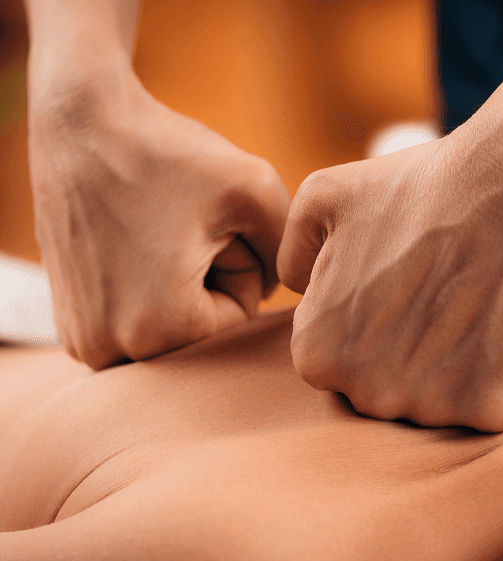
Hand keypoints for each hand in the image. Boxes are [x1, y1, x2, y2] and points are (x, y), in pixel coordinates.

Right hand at [28, 67, 288, 367]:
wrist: (80, 123)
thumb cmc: (169, 152)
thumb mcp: (257, 190)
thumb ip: (288, 250)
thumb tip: (277, 291)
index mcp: (163, 329)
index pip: (240, 314)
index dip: (238, 260)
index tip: (205, 221)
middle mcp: (113, 352)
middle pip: (205, 327)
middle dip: (208, 276)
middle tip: (176, 223)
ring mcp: (83, 342)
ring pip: (172, 325)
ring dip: (178, 283)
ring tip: (151, 233)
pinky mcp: (71, 326)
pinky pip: (138, 321)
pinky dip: (145, 287)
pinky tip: (129, 242)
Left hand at [277, 97, 502, 431]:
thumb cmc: (423, 189)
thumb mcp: (325, 197)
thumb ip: (293, 253)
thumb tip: (297, 289)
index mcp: (317, 354)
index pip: (343, 360)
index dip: (381, 319)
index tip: (410, 283)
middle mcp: (365, 393)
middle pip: (392, 388)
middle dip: (417, 350)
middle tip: (447, 290)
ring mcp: (431, 408)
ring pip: (445, 401)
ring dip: (463, 364)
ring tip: (480, 300)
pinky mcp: (493, 410)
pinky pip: (497, 404)